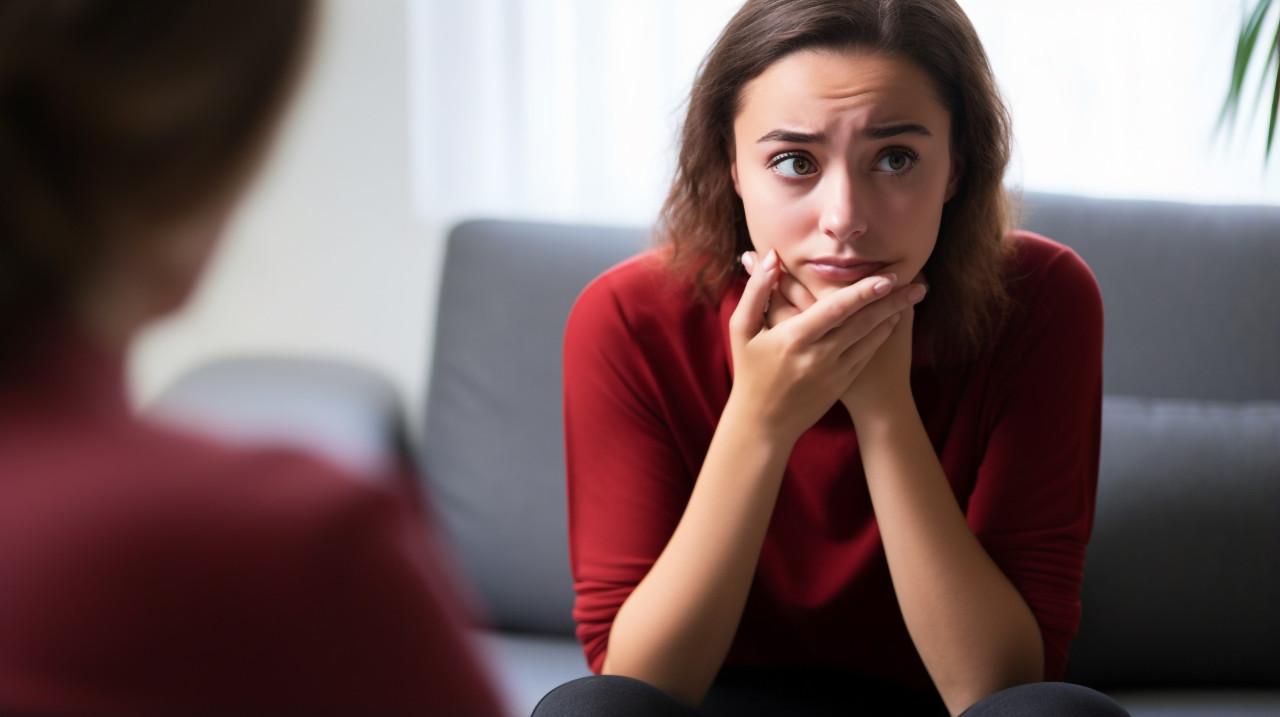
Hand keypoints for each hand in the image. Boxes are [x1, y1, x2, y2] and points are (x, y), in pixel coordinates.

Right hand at [730, 250, 912, 442]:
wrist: (763, 423)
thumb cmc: (749, 372)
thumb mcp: (742, 329)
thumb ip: (757, 291)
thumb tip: (771, 257)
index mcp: (794, 339)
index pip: (835, 310)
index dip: (863, 293)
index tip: (887, 277)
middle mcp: (819, 356)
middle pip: (862, 322)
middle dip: (891, 301)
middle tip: (915, 283)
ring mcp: (834, 372)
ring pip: (870, 338)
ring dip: (893, 315)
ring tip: (913, 295)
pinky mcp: (842, 383)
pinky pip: (867, 354)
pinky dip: (882, 335)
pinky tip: (894, 320)